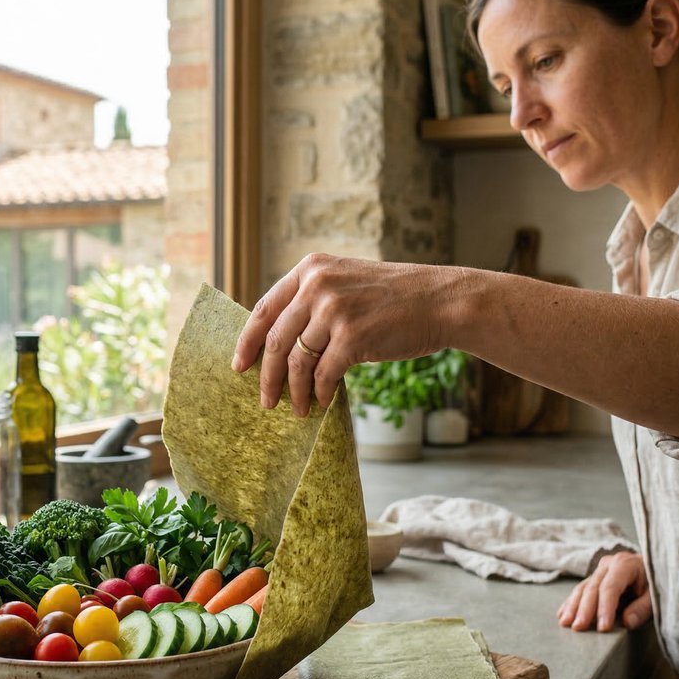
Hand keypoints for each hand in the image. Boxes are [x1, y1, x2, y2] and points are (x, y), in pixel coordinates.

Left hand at [232, 253, 449, 415]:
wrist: (440, 301)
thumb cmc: (394, 298)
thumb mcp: (346, 282)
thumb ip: (313, 300)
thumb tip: (279, 342)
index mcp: (311, 268)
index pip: (264, 308)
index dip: (247, 341)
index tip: (238, 365)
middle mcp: (317, 285)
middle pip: (275, 340)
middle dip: (266, 376)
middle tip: (265, 400)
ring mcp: (334, 311)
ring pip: (297, 362)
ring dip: (294, 392)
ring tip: (297, 409)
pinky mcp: (352, 338)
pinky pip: (323, 375)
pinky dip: (320, 394)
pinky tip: (323, 402)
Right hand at [557, 551, 650, 632]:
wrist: (658, 568)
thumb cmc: (658, 583)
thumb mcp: (657, 596)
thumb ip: (643, 608)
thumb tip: (626, 622)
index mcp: (625, 564)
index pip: (610, 587)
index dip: (605, 608)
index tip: (602, 628)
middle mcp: (609, 564)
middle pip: (592, 587)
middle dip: (584, 609)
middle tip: (578, 627)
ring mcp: (600, 570)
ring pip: (582, 588)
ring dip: (573, 607)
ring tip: (565, 623)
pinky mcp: (595, 578)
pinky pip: (580, 590)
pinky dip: (571, 603)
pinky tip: (562, 615)